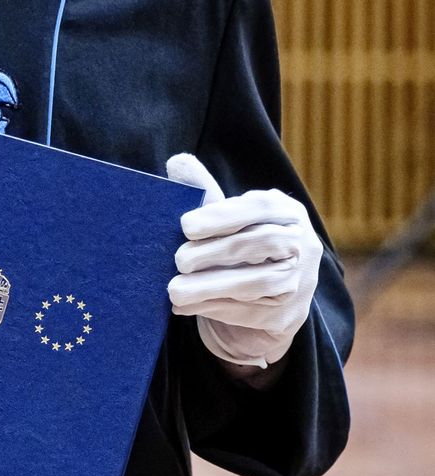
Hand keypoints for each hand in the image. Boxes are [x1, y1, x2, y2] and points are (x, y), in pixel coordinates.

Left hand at [165, 154, 322, 368]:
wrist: (261, 302)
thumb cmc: (240, 248)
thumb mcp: (227, 220)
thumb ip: (206, 193)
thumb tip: (177, 161)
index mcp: (287, 212)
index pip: (261, 207)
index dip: (223, 215)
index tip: (186, 225)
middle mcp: (302, 244)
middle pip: (262, 244)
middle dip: (216, 252)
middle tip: (178, 260)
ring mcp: (300, 282)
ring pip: (257, 283)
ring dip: (211, 286)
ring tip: (174, 290)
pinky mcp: (287, 314)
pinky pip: (250, 312)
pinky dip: (213, 308)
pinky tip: (183, 307)